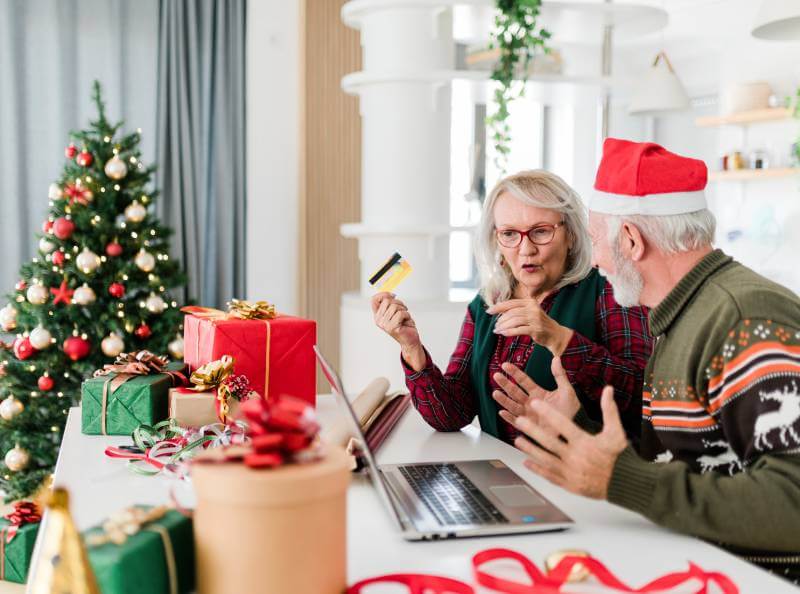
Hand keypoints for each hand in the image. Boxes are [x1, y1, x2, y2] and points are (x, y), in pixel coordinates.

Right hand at [371, 292, 420, 350]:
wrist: (410, 339)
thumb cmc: (404, 325)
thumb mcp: (396, 311)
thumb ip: (390, 303)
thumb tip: (391, 294)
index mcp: (377, 315)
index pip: (374, 299)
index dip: (384, 294)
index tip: (393, 295)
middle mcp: (378, 320)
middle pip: (387, 301)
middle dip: (399, 303)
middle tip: (403, 310)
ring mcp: (384, 324)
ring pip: (395, 306)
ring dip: (404, 310)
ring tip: (404, 317)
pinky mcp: (392, 327)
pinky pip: (401, 314)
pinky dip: (407, 316)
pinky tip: (406, 321)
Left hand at [486, 299, 573, 355]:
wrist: (555, 334)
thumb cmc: (539, 324)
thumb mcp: (530, 313)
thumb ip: (518, 310)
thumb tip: (499, 311)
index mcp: (530, 302)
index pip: (511, 303)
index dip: (498, 307)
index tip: (489, 311)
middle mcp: (533, 308)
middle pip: (511, 313)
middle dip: (501, 320)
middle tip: (495, 326)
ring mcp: (535, 318)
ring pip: (514, 321)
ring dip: (503, 326)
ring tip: (497, 330)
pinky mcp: (536, 329)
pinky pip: (519, 330)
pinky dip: (509, 332)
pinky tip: (503, 334)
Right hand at [494, 357, 579, 425]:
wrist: (575, 427)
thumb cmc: (571, 410)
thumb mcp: (566, 390)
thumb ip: (559, 375)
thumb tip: (556, 358)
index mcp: (538, 392)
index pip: (523, 380)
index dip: (514, 372)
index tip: (505, 364)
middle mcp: (530, 402)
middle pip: (514, 391)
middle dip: (505, 384)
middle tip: (496, 375)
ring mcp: (528, 414)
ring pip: (512, 405)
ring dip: (504, 400)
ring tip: (495, 393)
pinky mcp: (529, 426)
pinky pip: (516, 422)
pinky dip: (508, 418)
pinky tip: (502, 412)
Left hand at [511, 386, 627, 499]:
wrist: (624, 483)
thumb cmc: (619, 456)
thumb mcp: (616, 431)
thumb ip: (610, 410)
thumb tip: (608, 390)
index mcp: (585, 443)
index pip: (562, 424)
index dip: (548, 413)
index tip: (535, 403)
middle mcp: (575, 457)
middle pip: (549, 442)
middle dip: (532, 430)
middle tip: (519, 421)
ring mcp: (570, 472)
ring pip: (545, 459)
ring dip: (530, 449)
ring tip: (517, 441)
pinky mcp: (569, 484)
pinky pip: (549, 475)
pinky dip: (537, 469)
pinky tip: (526, 462)